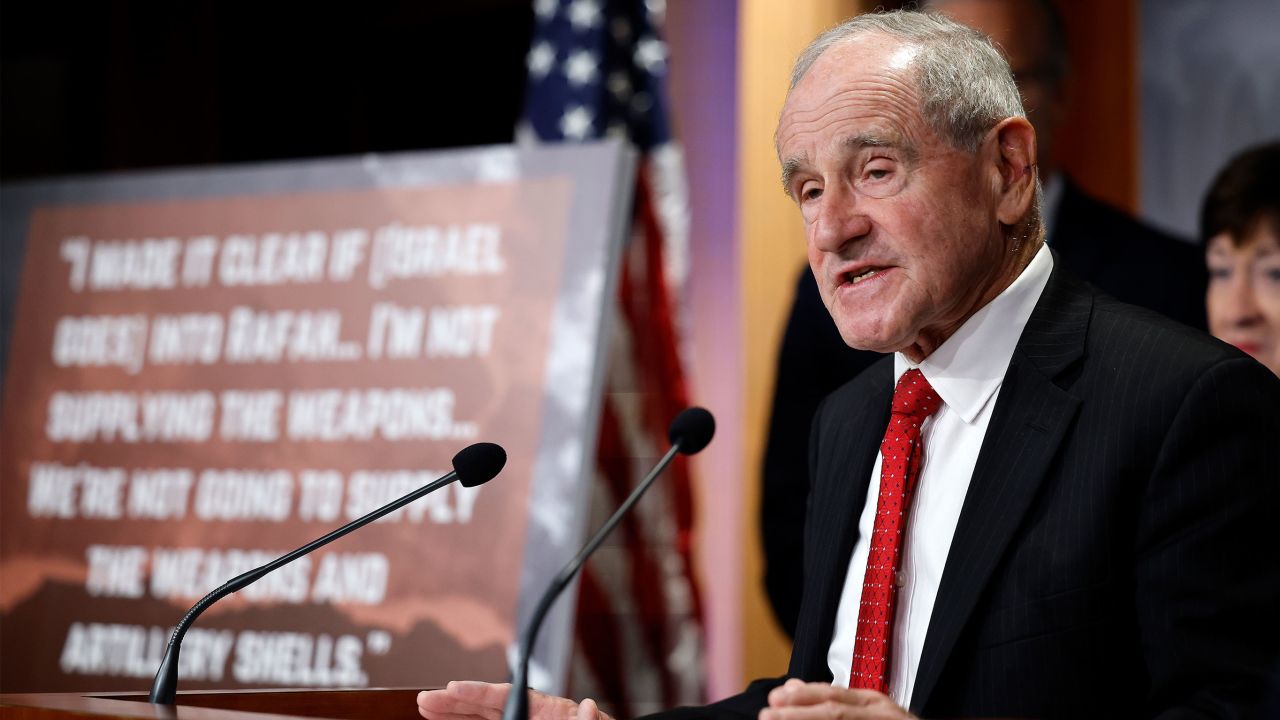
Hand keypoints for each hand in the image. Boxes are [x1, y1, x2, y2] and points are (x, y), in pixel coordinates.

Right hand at [417, 681, 612, 719]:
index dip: (477, 691)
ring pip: (481, 718)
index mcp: (545, 708)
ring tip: (427, 708)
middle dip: (453, 701)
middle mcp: (529, 715)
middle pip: (484, 706)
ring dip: (453, 714)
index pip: (505, 695)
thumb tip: (588, 707)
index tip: (453, 687)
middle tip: (425, 698)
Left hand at [760, 679, 914, 719]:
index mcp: (872, 703)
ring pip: (840, 719)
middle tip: (767, 714)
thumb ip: (835, 701)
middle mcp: (880, 711)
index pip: (832, 695)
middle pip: (834, 709)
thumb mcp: (867, 712)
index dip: (801, 696)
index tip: (774, 697)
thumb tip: (792, 685)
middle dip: (798, 712)